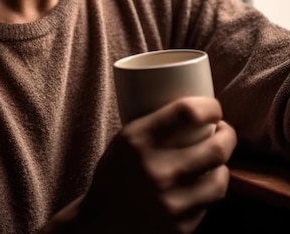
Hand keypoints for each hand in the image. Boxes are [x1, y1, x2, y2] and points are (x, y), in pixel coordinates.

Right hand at [78, 96, 236, 233]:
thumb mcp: (124, 139)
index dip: (210, 107)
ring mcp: (170, 203)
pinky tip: (200, 186)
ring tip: (215, 160)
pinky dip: (206, 193)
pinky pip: (208, 204)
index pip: (187, 112)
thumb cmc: (114, 174)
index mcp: (138, 140)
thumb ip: (155, 124)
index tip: (214, 108)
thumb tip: (194, 108)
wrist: (100, 224)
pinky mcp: (180, 228)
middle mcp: (156, 170)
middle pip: (216, 147)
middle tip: (223, 131)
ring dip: (222, 166)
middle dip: (228, 135)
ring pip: (220, 179)